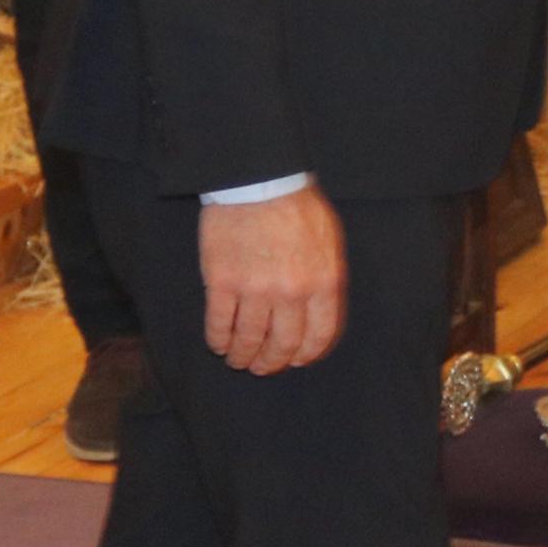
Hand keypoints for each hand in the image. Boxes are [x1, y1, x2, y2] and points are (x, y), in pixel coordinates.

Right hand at [200, 183, 344, 373]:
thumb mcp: (329, 242)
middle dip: (272, 362)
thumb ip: (325, 279)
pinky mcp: (222, 282)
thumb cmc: (297, 206)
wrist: (260, 180)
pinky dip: (218, 340)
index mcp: (322, 283)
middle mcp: (291, 293)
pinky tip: (219, 344)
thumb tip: (318, 313)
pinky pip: (219, 324)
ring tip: (239, 360)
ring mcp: (255, 290)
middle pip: (283, 345)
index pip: (318, 336)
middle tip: (263, 366)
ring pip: (248, 340)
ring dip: (243, 357)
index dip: (306, 354)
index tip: (296, 360)